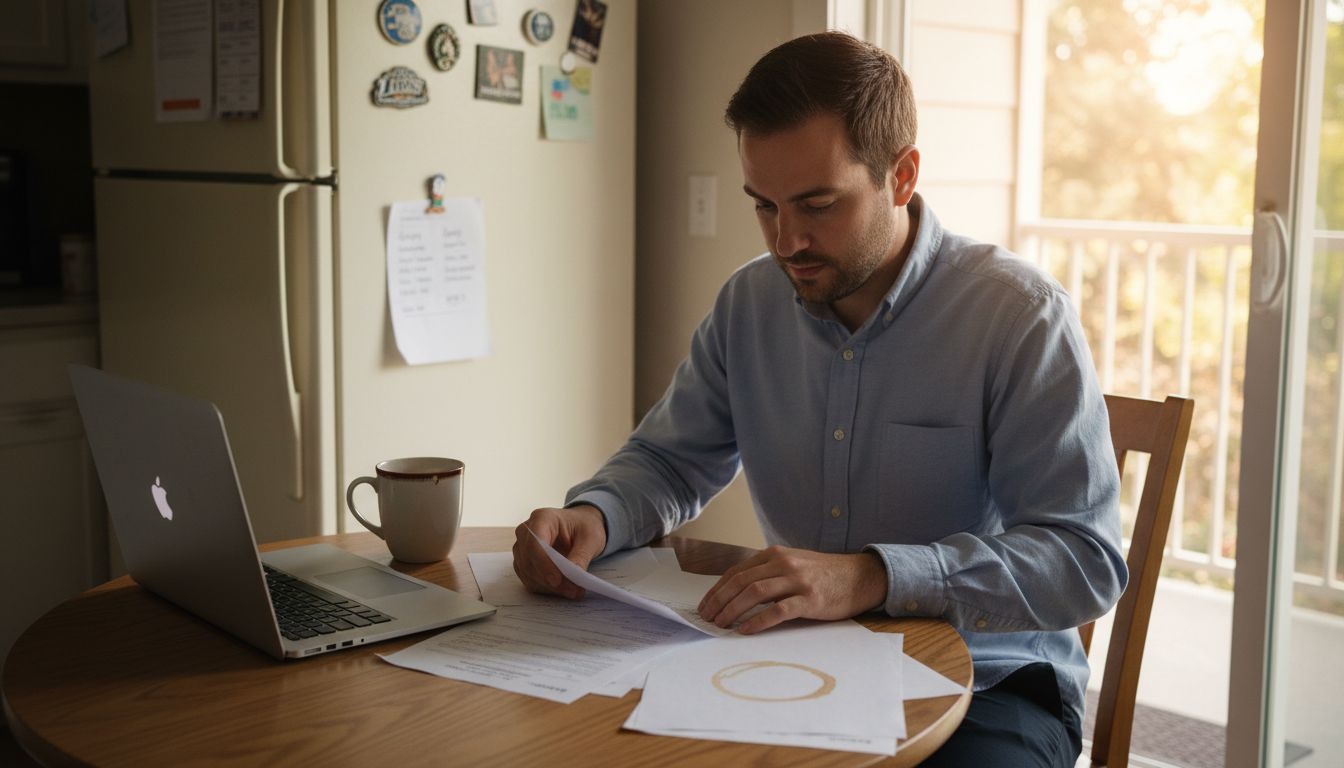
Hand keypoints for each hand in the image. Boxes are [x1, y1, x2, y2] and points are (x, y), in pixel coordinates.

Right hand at [512, 505, 607, 598]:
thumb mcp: (591, 538)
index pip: (534, 543)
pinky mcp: (524, 563)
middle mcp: (526, 532)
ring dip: (549, 587)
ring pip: (528, 573)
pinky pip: (530, 580)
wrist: (579, 527)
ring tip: (573, 590)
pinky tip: (563, 589)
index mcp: (542, 518)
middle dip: (550, 580)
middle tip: (574, 590)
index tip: (557, 580)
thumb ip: (581, 556)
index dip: (544, 564)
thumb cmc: (583, 527)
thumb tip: (574, 575)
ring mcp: (522, 548)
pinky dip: (546, 588)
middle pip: (529, 560)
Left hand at [697, 546, 887, 633]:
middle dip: (719, 600)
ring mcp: (797, 580)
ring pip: (755, 593)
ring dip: (733, 610)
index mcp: (774, 555)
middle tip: (707, 618)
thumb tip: (736, 593)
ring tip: (721, 624)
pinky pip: (778, 610)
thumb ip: (767, 573)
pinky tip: (746, 630)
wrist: (859, 577)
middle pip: (741, 581)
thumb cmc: (822, 575)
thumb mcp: (792, 564)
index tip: (706, 605)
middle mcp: (783, 563)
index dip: (717, 589)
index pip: (736, 571)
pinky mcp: (810, 599)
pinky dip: (758, 621)